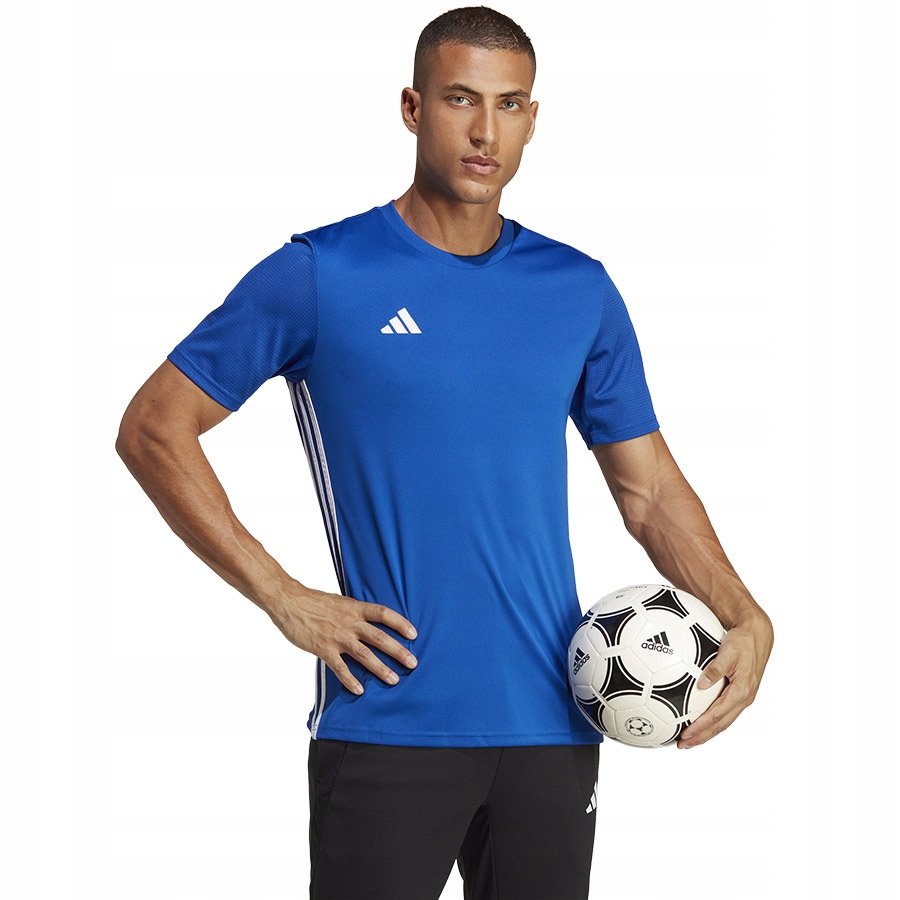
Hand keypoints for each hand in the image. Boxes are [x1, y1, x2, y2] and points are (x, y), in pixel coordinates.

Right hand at [266, 584, 417, 694]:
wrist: (289, 602)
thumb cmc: (314, 601)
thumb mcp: (340, 602)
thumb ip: (354, 612)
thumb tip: (369, 621)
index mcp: (355, 608)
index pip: (383, 614)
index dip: (400, 623)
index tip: (413, 633)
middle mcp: (350, 622)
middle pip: (380, 637)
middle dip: (398, 651)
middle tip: (413, 663)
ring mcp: (337, 636)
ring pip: (364, 654)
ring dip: (381, 668)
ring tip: (394, 680)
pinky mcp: (323, 648)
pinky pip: (340, 667)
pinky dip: (349, 680)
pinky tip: (359, 690)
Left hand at [677, 609, 772, 748]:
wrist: (756, 635)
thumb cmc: (742, 641)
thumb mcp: (729, 651)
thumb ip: (715, 668)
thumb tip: (701, 684)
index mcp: (742, 691)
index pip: (718, 715)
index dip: (701, 727)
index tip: (686, 734)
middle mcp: (744, 698)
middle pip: (721, 725)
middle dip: (702, 737)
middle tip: (683, 744)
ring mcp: (743, 698)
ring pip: (723, 722)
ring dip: (706, 732)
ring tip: (688, 740)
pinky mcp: (739, 694)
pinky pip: (724, 712)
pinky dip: (712, 721)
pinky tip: (699, 721)